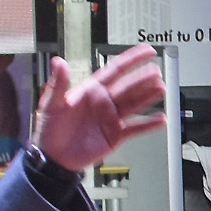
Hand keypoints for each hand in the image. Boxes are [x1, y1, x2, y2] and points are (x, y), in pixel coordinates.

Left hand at [33, 45, 168, 171]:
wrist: (53, 158)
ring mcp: (111, 118)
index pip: (115, 70)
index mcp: (91, 90)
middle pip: (129, 87)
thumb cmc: (49, 130)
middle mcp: (104, 102)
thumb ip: (58, 83)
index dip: (131, 59)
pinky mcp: (115, 135)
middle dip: (143, 79)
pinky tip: (160, 119)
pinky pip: (135, 128)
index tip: (146, 52)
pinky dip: (148, 124)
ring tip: (161, 89)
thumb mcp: (51, 104)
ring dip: (148, 96)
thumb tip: (59, 62)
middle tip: (156, 72)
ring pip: (134, 104)